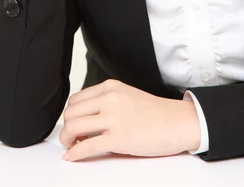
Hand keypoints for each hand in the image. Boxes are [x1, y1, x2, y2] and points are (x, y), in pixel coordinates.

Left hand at [59, 79, 200, 161]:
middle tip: (69, 138)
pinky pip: (87, 147)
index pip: (76, 99)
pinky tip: (72, 157)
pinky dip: (74, 154)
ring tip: (71, 147)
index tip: (73, 125)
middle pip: (71, 113)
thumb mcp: (127, 95)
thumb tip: (86, 117)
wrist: (178, 122)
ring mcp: (114, 118)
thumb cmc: (156, 113)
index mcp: (110, 87)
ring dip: (66, 140)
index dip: (70, 115)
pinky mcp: (119, 138)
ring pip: (73, 127)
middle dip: (65, 128)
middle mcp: (109, 98)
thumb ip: (106, 101)